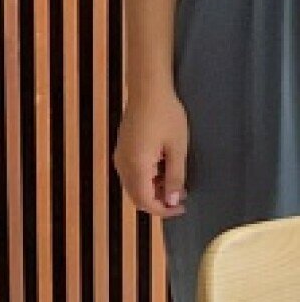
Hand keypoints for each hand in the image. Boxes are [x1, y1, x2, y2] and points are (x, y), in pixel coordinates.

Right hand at [114, 90, 188, 217]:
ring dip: (152, 190)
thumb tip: (171, 201)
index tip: (181, 208)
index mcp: (137, 166)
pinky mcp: (121, 151)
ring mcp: (120, 158)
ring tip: (175, 182)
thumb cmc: (166, 116)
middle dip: (157, 202)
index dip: (163, 210)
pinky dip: (146, 180)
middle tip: (180, 197)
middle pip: (136, 197)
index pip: (145, 201)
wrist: (147, 92)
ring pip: (133, 186)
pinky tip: (162, 170)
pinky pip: (131, 174)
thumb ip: (174, 176)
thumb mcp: (177, 148)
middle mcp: (123, 166)